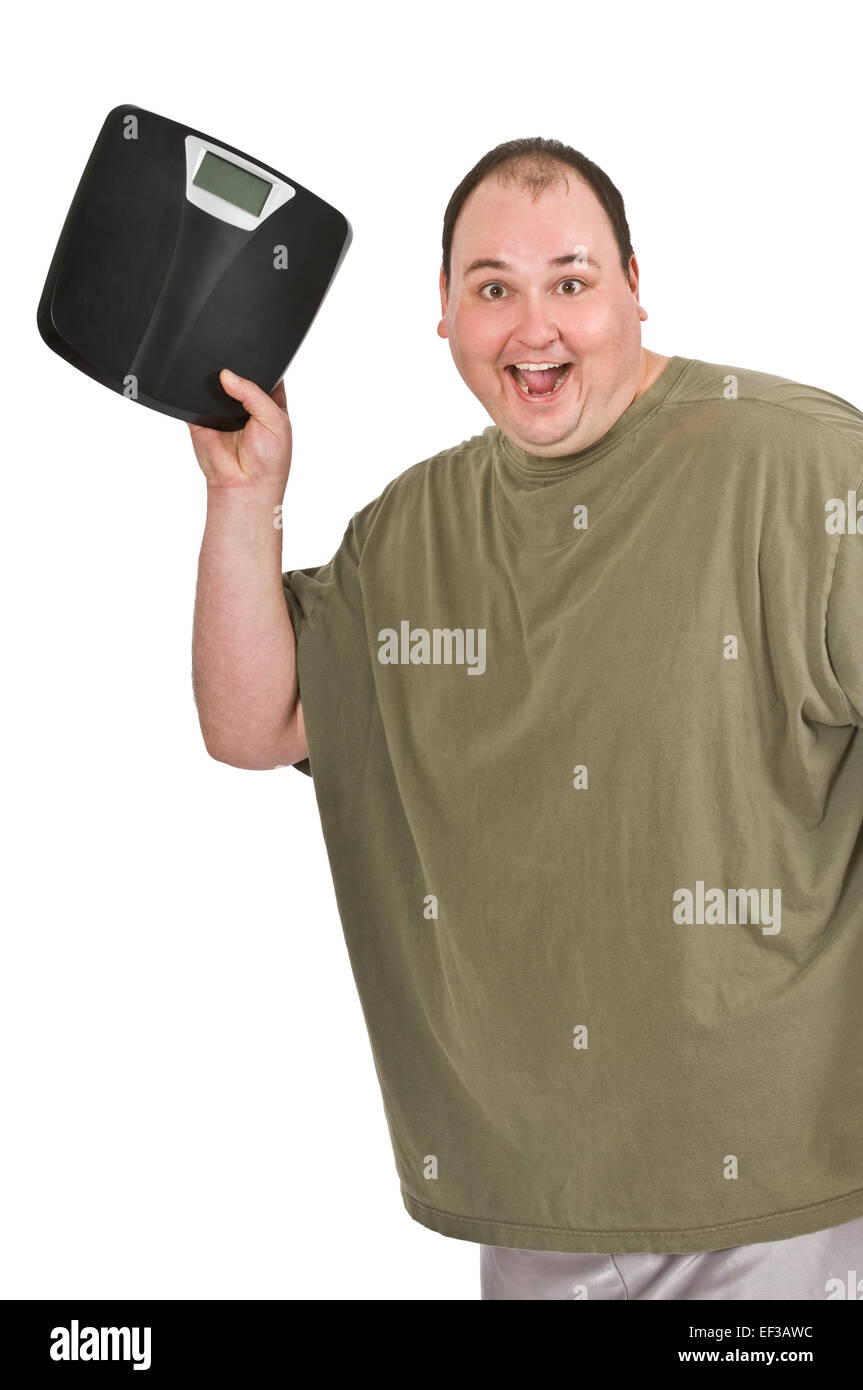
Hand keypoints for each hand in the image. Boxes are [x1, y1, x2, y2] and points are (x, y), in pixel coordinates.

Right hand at [188, 370, 291, 491]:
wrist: (243, 487)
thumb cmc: (269, 460)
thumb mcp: (275, 420)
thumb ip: (253, 393)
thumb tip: (227, 374)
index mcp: (268, 400)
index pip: (264, 371)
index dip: (260, 362)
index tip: (252, 353)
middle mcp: (244, 402)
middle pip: (236, 374)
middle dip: (233, 370)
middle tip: (233, 372)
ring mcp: (221, 409)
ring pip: (213, 384)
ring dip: (213, 382)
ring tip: (219, 388)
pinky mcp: (200, 418)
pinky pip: (192, 399)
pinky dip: (192, 393)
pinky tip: (201, 395)